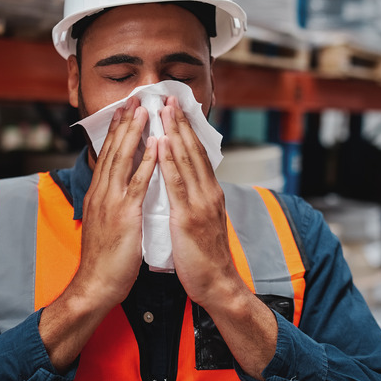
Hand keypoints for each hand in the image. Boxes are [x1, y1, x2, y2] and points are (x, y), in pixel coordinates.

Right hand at [40, 98, 156, 372]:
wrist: (96, 285)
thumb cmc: (104, 259)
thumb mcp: (105, 224)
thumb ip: (111, 203)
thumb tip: (119, 191)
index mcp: (99, 194)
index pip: (108, 156)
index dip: (117, 132)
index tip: (125, 111)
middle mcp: (102, 192)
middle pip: (114, 150)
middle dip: (125, 123)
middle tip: (134, 99)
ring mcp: (112, 202)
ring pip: (123, 159)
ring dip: (135, 133)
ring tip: (145, 111)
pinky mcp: (124, 214)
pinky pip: (137, 183)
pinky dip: (147, 161)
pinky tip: (155, 145)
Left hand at [157, 97, 277, 380]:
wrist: (218, 284)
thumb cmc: (205, 257)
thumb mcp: (202, 222)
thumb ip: (194, 202)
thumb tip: (184, 187)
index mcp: (209, 193)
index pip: (197, 154)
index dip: (186, 130)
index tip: (176, 109)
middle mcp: (208, 192)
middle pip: (193, 150)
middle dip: (180, 121)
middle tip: (168, 96)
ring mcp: (200, 203)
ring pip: (186, 160)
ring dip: (174, 132)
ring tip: (163, 109)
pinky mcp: (189, 216)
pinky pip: (177, 183)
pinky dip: (169, 160)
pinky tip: (162, 143)